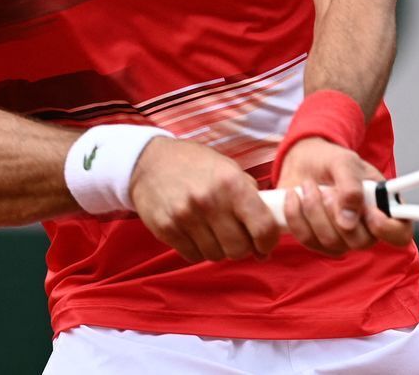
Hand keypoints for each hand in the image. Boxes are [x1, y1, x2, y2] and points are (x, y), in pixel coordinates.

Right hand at [129, 137, 280, 262]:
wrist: (149, 161)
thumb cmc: (196, 165)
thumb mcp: (229, 169)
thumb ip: (250, 197)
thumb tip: (267, 235)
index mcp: (231, 183)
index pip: (262, 227)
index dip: (269, 242)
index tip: (265, 244)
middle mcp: (210, 201)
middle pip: (239, 249)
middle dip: (242, 247)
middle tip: (236, 236)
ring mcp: (186, 217)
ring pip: (216, 255)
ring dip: (219, 248)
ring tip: (213, 231)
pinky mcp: (167, 229)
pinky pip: (193, 256)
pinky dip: (199, 250)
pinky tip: (195, 233)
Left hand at [277, 137, 412, 255]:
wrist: (304, 161)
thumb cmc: (331, 161)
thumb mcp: (344, 162)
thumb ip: (351, 186)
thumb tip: (349, 220)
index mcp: (383, 207)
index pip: (400, 234)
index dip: (387, 229)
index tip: (369, 212)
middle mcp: (366, 228)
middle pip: (360, 242)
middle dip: (337, 213)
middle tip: (327, 190)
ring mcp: (342, 238)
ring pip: (331, 243)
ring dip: (314, 211)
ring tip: (309, 186)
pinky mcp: (317, 241)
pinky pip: (307, 240)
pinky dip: (296, 216)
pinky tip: (294, 197)